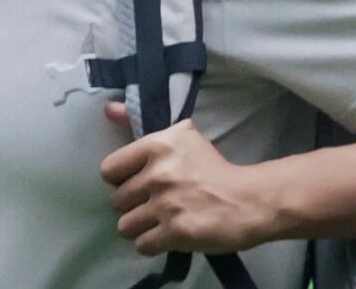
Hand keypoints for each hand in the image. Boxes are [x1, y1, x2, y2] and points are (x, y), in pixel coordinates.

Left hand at [99, 101, 274, 256]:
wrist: (248, 200)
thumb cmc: (213, 168)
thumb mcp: (182, 136)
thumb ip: (137, 124)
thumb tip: (107, 109)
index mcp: (158, 145)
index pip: (109, 170)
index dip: (121, 179)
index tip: (137, 181)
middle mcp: (158, 174)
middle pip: (116, 201)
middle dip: (133, 205)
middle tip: (154, 203)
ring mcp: (166, 205)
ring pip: (124, 226)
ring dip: (140, 227)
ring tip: (159, 221)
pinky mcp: (176, 233)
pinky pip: (142, 245)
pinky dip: (153, 243)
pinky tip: (168, 235)